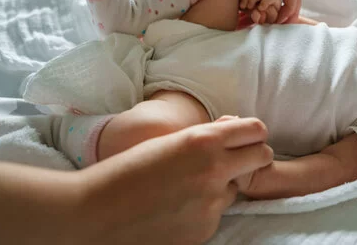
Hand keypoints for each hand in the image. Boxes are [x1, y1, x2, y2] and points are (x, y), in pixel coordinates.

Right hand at [77, 118, 272, 244]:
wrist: (94, 215)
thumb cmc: (125, 171)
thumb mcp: (167, 141)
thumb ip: (205, 135)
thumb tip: (234, 127)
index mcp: (203, 140)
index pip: (257, 129)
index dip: (252, 134)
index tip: (244, 139)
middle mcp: (215, 169)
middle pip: (263, 156)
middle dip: (252, 158)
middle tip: (232, 162)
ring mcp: (213, 202)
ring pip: (237, 188)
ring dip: (222, 186)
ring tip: (186, 188)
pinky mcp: (206, 229)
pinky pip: (217, 213)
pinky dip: (204, 210)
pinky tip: (177, 209)